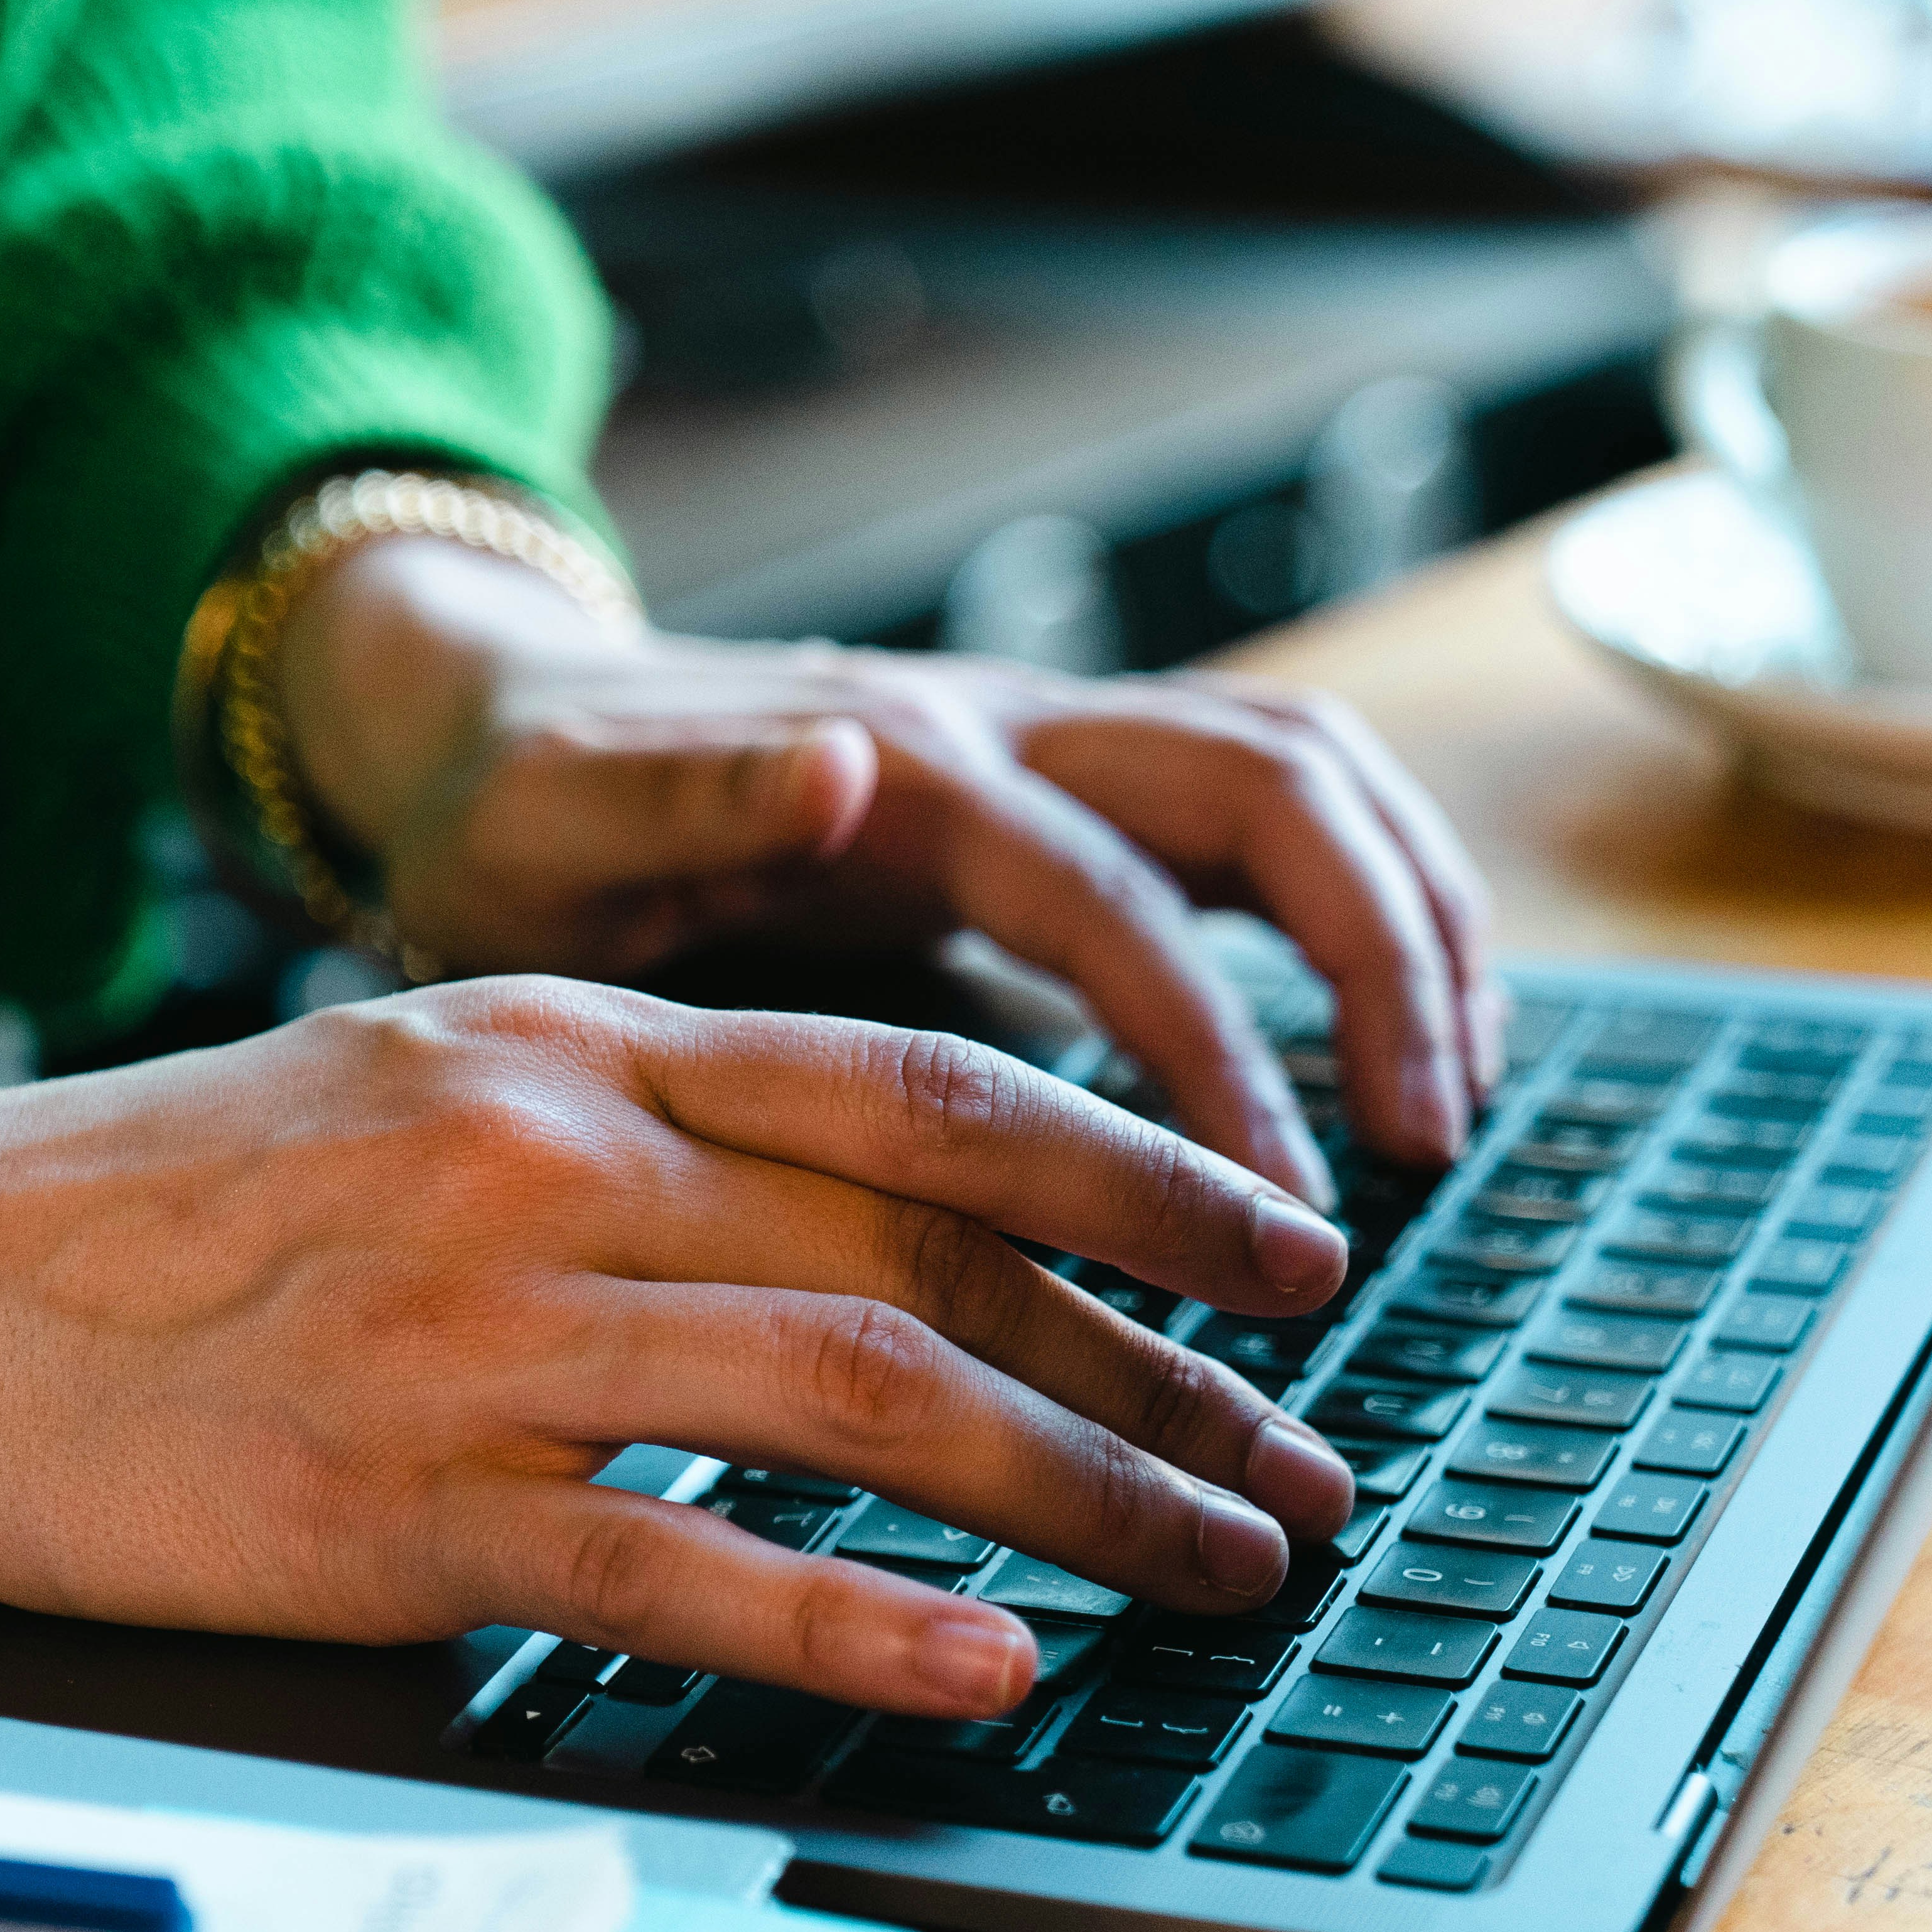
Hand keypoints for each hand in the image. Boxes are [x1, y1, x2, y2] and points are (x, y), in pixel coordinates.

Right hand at [0, 989, 1359, 1721]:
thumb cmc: (130, 1213)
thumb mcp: (391, 1088)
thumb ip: (600, 1121)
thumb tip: (816, 1211)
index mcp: (552, 1045)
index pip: (921, 1086)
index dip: (1138, 1166)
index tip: (1290, 1248)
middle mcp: (544, 1160)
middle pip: (936, 1252)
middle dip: (1168, 1365)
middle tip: (1306, 1468)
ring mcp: (471, 1335)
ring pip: (856, 1400)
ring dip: (1084, 1494)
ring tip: (1229, 1574)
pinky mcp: (389, 1510)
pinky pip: (674, 1568)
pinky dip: (856, 1625)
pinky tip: (993, 1674)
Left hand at [272, 535, 1505, 1204]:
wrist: (486, 733)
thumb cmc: (515, 818)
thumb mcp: (553, 829)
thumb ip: (683, 805)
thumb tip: (829, 763)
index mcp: (896, 763)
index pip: (1115, 898)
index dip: (1215, 1050)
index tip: (1274, 1205)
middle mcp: (1002, 726)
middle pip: (1270, 788)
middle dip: (1383, 953)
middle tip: (1426, 1144)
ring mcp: (1046, 744)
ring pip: (1299, 780)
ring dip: (1405, 920)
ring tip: (1444, 1103)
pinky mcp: (1059, 795)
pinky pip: (1255, 826)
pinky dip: (1353, 919)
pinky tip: (1380, 1057)